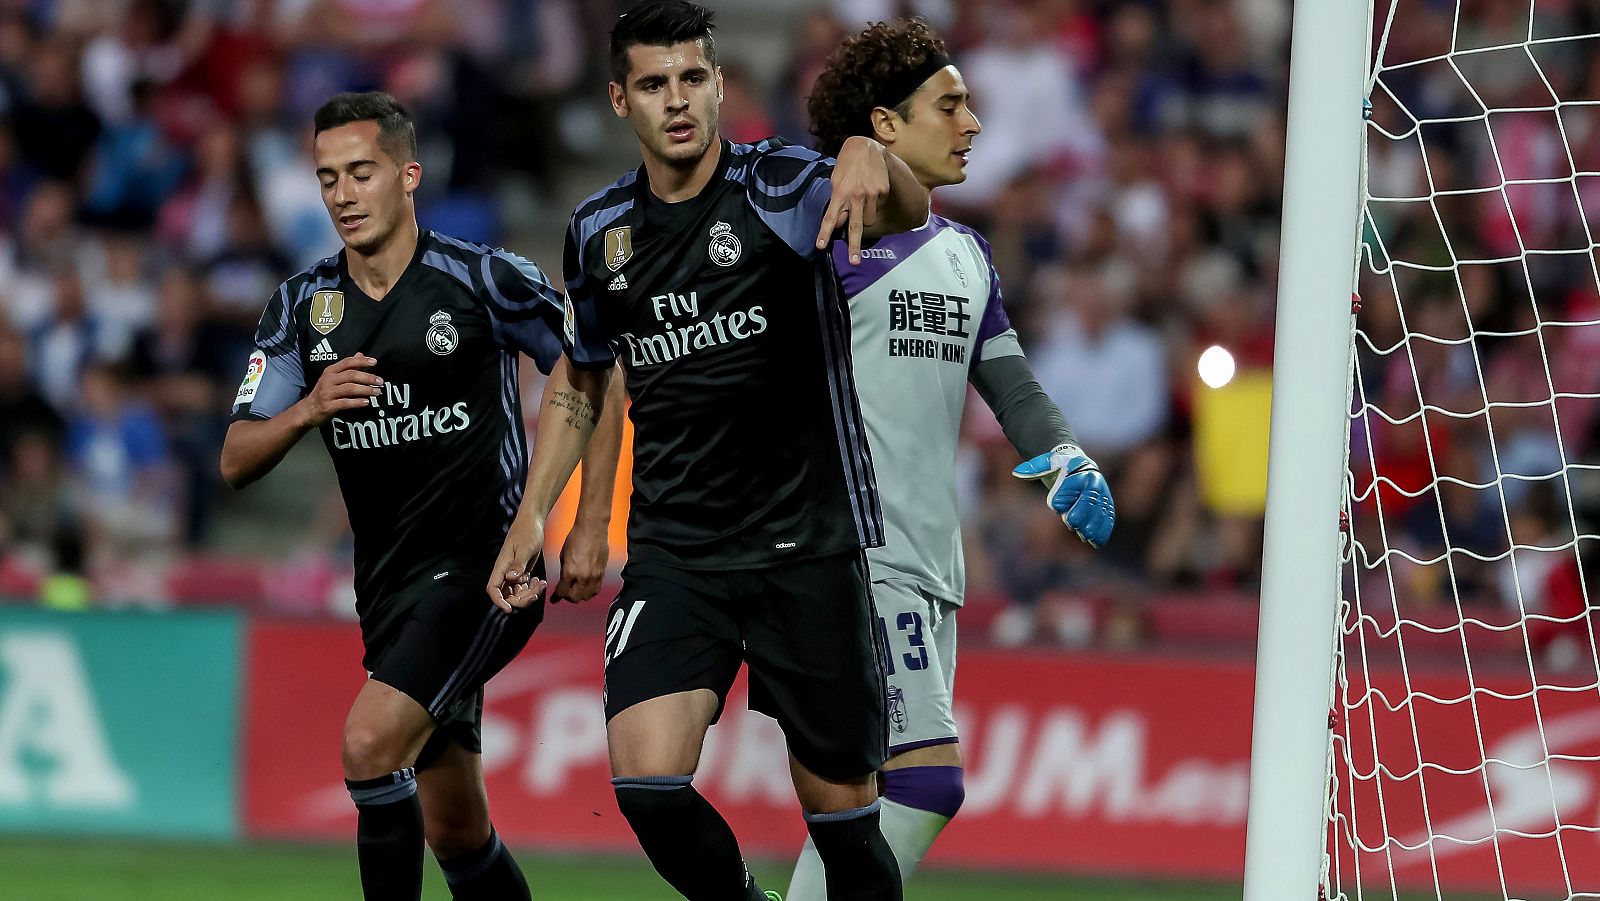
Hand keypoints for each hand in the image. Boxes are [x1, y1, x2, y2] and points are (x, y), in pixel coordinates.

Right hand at [303, 354, 381, 425]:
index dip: (361, 361)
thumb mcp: (333, 378)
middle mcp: (328, 380)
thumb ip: (348, 367)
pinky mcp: (328, 406)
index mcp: (330, 371)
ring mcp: (327, 393)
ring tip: (377, 392)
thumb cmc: (324, 392)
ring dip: (366, 390)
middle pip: (351, 375)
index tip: (375, 362)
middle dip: (368, 377)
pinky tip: (366, 402)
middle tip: (380, 381)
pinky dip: (357, 402)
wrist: (308, 410)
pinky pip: (345, 403)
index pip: (347, 362)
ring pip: (350, 389)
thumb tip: (361, 354)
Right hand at [487, 516, 547, 611]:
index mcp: (502, 566)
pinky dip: (532, 588)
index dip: (498, 601)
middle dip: (521, 600)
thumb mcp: (525, 548)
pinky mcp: (521, 571)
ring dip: (529, 594)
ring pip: (517, 593)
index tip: (509, 609)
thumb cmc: (527, 532)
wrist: (533, 521)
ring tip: (541, 584)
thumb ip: (518, 564)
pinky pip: (524, 587)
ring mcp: (513, 572)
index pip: (493, 588)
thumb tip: (510, 578)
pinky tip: (541, 582)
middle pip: (506, 595)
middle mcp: (505, 571)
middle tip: (536, 593)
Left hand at [552, 519, 608, 602]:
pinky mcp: (602, 572)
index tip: (554, 598)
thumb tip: (563, 581)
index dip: (557, 596)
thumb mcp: (563, 555)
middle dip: (569, 597)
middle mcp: (583, 577)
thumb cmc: (575, 537)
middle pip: (575, 597)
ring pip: (588, 596)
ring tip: (578, 591)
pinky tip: (587, 586)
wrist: (592, 529)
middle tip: (566, 593)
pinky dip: (591, 591)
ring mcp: (594, 576)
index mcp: (570, 572)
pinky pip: (597, 588)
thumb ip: (564, 571)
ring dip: (581, 595)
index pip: (563, 592)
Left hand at [817, 136, 890, 264]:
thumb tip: (840, 222)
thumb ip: (837, 201)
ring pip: (869, 219)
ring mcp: (871, 194)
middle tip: (854, 262)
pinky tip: (870, 189)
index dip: (824, 233)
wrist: (866, 147)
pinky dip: (873, 204)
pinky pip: (877, 207)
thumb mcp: (836, 181)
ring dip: (864, 217)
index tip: (820, 246)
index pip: (830, 217)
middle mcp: (856, 195)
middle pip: (855, 226)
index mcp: (840, 192)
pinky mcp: (883, 192)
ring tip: (862, 200)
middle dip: (854, 246)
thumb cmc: (847, 165)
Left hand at [1012, 444, 1115, 547]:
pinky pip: (1108, 520)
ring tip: (1086, 536)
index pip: (1075, 483)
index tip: (1055, 506)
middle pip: (1091, 499)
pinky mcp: (1106, 509)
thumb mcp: (1046, 464)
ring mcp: (1103, 496)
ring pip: (1102, 511)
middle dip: (1082, 511)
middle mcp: (1096, 484)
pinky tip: (1096, 542)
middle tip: (1072, 523)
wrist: (1078, 468)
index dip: (1066, 494)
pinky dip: (1103, 531)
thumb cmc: (1060, 467)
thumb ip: (1034, 468)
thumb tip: (1017, 472)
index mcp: (1081, 471)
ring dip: (1095, 525)